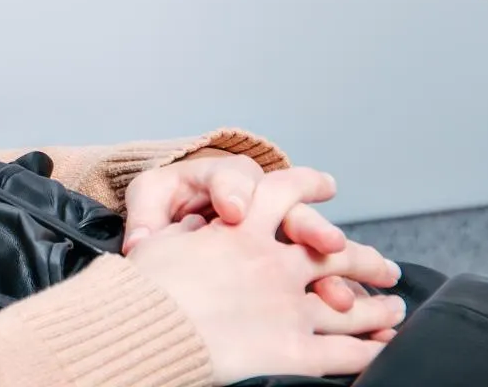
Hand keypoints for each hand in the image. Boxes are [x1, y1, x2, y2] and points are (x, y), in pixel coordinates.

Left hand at [125, 151, 393, 310]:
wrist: (184, 213)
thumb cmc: (171, 202)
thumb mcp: (152, 199)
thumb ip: (147, 217)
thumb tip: (140, 243)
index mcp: (222, 177)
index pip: (230, 178)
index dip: (233, 191)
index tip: (234, 211)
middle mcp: (261, 198)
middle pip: (290, 209)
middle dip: (308, 224)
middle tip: (327, 242)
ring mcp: (280, 226)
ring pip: (311, 243)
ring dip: (331, 269)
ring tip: (341, 289)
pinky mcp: (290, 255)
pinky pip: (317, 270)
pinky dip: (333, 290)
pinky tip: (347, 309)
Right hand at [126, 168, 405, 382]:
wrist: (144, 328)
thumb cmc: (145, 287)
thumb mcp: (158, 242)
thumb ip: (188, 232)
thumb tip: (199, 225)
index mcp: (240, 230)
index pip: (282, 192)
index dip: (307, 184)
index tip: (327, 184)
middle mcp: (272, 264)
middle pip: (333, 251)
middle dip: (364, 258)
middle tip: (386, 267)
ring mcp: (287, 307)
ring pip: (347, 304)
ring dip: (378, 308)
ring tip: (394, 309)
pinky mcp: (293, 350)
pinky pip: (345, 352)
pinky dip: (369, 351)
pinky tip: (385, 350)